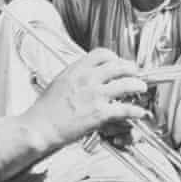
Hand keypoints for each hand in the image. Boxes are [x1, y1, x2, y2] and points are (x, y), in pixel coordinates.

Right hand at [23, 48, 149, 147]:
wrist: (39, 127)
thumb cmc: (45, 111)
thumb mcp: (59, 83)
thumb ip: (76, 77)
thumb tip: (87, 76)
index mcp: (76, 69)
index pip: (102, 54)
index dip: (114, 57)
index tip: (119, 62)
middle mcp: (87, 79)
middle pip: (118, 66)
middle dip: (131, 68)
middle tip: (135, 73)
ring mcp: (95, 95)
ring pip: (126, 84)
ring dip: (138, 85)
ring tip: (141, 88)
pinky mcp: (100, 113)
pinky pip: (125, 109)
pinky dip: (136, 110)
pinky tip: (139, 112)